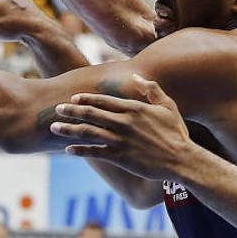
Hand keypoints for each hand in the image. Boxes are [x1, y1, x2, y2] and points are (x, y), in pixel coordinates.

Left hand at [50, 75, 194, 180]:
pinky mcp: (121, 157)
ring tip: (55, 127)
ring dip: (70, 129)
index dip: (87, 99)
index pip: (104, 101)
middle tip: (57, 108)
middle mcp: (125, 123)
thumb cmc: (177, 133)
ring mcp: (121, 140)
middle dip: (72, 111)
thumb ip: (152, 90)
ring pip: (89, 132)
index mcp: (134, 109)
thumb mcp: (168, 106)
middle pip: (92, 114)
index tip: (74, 98)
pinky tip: (69, 150)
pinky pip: (95, 152)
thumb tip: (136, 77)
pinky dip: (80, 150)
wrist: (182, 160)